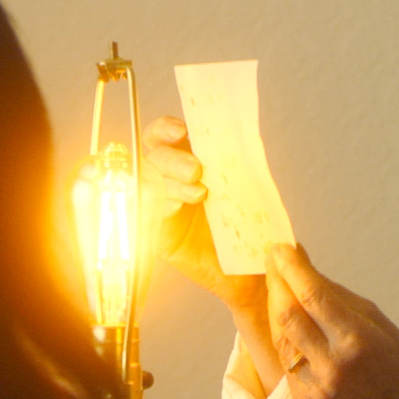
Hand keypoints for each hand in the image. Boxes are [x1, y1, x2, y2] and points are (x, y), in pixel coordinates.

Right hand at [141, 117, 264, 316]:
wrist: (253, 269)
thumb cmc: (248, 225)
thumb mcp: (243, 188)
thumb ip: (231, 164)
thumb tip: (234, 136)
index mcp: (185, 162)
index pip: (162, 138)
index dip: (164, 129)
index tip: (181, 130)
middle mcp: (168, 181)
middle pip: (151, 159)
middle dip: (172, 161)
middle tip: (196, 171)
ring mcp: (160, 208)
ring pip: (147, 185)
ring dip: (170, 185)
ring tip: (199, 194)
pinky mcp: (157, 235)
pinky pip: (144, 217)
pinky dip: (158, 209)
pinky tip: (175, 209)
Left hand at [265, 244, 398, 398]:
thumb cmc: (393, 358)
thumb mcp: (372, 317)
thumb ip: (333, 293)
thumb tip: (301, 263)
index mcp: (356, 341)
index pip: (312, 296)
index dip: (291, 268)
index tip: (280, 250)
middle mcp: (333, 367)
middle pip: (287, 316)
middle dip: (276, 284)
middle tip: (274, 263)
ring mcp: (317, 389)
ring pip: (280, 339)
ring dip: (277, 311)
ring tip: (281, 291)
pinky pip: (287, 363)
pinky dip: (287, 341)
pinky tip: (292, 327)